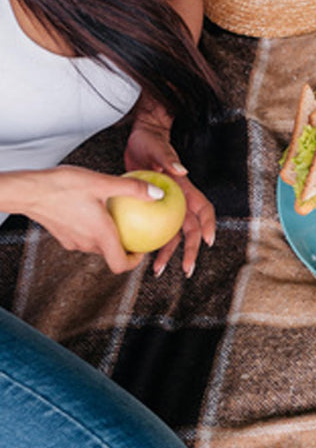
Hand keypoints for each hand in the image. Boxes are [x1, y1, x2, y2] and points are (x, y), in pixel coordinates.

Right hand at [16, 167, 158, 273]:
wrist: (27, 190)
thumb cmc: (62, 186)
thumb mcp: (102, 183)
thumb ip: (132, 189)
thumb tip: (157, 193)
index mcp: (100, 236)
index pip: (120, 264)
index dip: (135, 262)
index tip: (142, 250)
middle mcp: (86, 243)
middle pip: (110, 254)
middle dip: (125, 246)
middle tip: (135, 230)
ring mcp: (72, 241)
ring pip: (96, 246)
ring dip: (108, 237)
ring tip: (117, 219)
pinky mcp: (61, 235)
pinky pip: (83, 237)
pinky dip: (93, 230)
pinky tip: (96, 210)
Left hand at [124, 109, 215, 277]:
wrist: (139, 140)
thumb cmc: (150, 142)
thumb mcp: (158, 149)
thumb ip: (170, 160)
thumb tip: (181, 171)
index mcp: (185, 189)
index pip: (203, 210)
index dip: (209, 225)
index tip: (208, 241)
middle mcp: (179, 201)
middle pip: (189, 230)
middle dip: (191, 251)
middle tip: (186, 270)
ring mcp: (165, 206)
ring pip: (170, 234)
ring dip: (168, 253)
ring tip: (158, 271)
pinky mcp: (150, 208)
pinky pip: (152, 229)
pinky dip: (148, 242)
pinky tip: (137, 254)